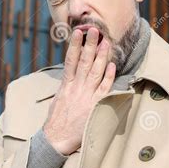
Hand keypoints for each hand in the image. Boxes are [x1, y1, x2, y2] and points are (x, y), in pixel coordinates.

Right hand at [43, 27, 115, 154]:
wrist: (56, 139)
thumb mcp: (58, 99)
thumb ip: (66, 86)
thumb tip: (71, 75)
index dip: (75, 45)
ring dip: (101, 55)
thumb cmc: (56, 121)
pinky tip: (112, 65)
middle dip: (90, 44)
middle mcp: (76, 87)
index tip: (77, 32)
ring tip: (106, 41)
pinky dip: (108, 77)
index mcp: (66, 85)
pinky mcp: (94, 105)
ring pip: (95, 71)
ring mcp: (86, 96)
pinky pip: (103, 89)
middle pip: (84, 61)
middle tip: (94, 29)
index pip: (71, 60)